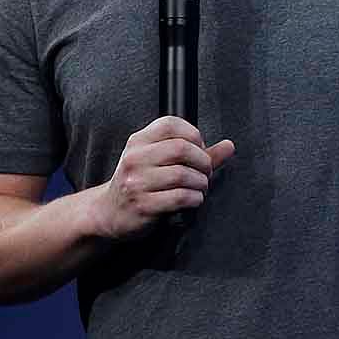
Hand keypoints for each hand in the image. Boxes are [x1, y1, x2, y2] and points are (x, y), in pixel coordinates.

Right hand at [89, 116, 235, 239]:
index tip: (200, 149)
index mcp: (138, 142)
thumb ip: (197, 153)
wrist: (109, 213)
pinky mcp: (142, 205)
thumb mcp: (160, 162)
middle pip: (181, 148)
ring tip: (200, 188)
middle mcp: (135, 159)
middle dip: (203, 162)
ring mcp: (136, 182)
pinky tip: (193, 200)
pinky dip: (194, 198)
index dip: (194, 135)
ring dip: (201, 183)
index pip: (170, 124)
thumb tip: (229, 145)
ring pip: (183, 174)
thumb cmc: (140, 184)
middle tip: (205, 173)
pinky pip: (179, 197)